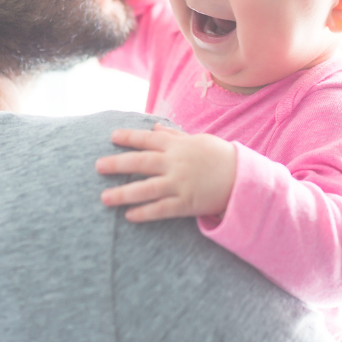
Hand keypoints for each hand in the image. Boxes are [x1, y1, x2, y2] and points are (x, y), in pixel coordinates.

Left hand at [96, 124, 236, 221]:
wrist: (244, 179)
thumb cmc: (220, 157)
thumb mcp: (199, 140)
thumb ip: (174, 135)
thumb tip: (153, 126)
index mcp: (179, 146)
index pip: (149, 139)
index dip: (129, 137)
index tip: (111, 137)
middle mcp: (177, 164)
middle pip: (141, 163)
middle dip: (118, 164)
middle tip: (98, 166)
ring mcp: (181, 184)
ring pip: (147, 189)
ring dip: (124, 193)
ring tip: (104, 197)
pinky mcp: (187, 203)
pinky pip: (161, 209)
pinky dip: (144, 212)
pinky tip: (129, 216)